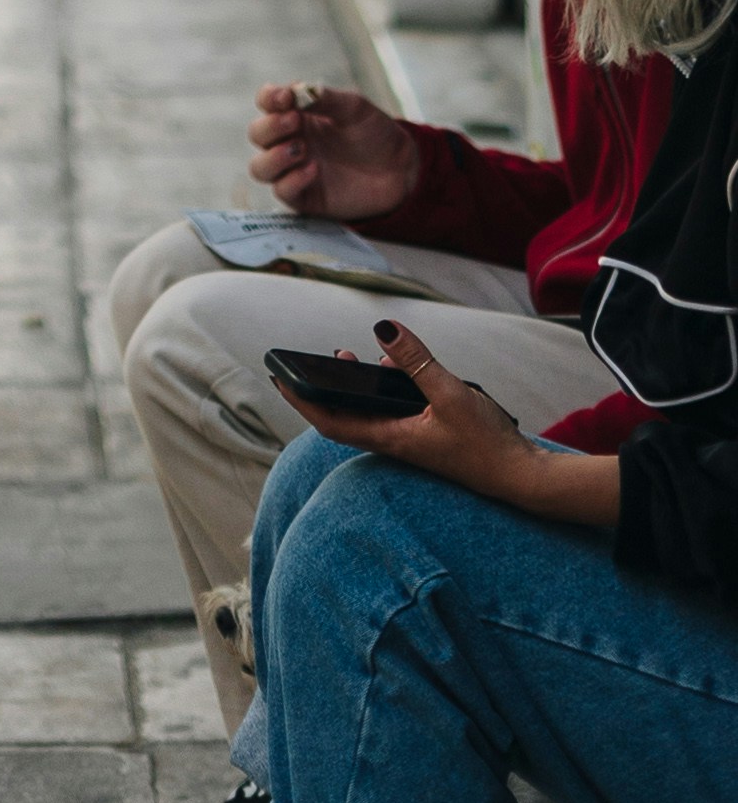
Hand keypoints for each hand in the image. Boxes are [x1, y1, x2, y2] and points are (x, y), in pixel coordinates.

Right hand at [248, 81, 420, 217]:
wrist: (402, 170)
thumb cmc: (375, 133)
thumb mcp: (354, 107)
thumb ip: (325, 97)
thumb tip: (294, 91)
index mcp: (297, 115)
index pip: (266, 103)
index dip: (268, 98)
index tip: (285, 98)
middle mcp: (290, 142)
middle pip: (257, 134)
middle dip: (271, 127)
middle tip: (295, 121)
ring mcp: (295, 171)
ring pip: (260, 167)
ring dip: (274, 157)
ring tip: (301, 149)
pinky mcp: (306, 198)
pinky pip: (283, 192)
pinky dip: (292, 180)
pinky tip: (314, 170)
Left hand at [278, 321, 616, 527]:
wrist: (523, 476)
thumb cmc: (488, 443)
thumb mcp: (450, 393)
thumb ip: (416, 360)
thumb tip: (383, 327)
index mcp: (390, 438)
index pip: (330, 421)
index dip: (301, 400)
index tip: (278, 377)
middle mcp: (394, 442)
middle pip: (343, 416)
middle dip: (323, 389)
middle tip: (309, 361)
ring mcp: (410, 442)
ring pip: (368, 413)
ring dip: (356, 388)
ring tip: (353, 358)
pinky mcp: (426, 438)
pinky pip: (392, 413)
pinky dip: (386, 391)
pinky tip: (397, 370)